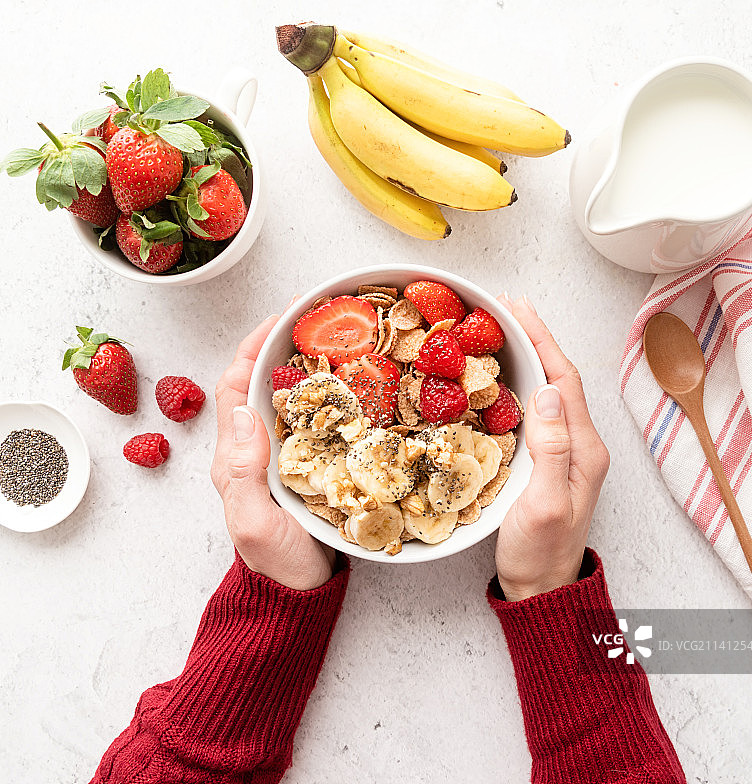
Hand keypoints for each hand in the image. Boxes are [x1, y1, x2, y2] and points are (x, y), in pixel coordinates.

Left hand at [211, 316, 335, 590]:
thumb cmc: (277, 564)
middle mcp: (255, 449)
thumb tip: (244, 413)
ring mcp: (282, 456)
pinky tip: (354, 385)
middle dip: (282, 346)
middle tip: (316, 320)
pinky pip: (314, 419)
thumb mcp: (255, 524)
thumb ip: (245, 473)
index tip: (279, 320)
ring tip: (339, 341)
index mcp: (235, 457)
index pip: (234, 387)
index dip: (252, 349)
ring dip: (307, 365)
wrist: (299, 593)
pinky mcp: (309, 465)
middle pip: (260, 383)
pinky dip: (329, 395)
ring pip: (288, 398)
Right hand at [495, 296, 609, 600]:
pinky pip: (535, 410)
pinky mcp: (546, 460)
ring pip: (547, 390)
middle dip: (534, 339)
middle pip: (558, 378)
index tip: (516, 309)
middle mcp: (578, 443)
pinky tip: (500, 378)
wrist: (541, 587)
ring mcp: (563, 451)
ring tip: (500, 332)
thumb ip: (552, 448)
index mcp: (582, 448)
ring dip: (527, 357)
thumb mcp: (546, 503)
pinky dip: (518, 384)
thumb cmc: (540, 551)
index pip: (565, 379)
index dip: (542, 340)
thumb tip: (549, 393)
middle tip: (503, 308)